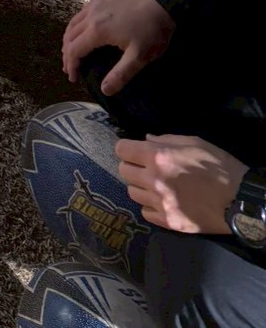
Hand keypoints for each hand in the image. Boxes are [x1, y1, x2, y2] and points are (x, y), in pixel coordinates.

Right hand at [62, 0, 173, 93]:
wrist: (162, 2)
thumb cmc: (151, 31)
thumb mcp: (139, 57)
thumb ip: (120, 75)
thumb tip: (104, 90)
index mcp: (97, 30)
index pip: (74, 50)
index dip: (71, 66)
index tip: (74, 79)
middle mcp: (90, 15)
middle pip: (70, 36)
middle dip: (67, 55)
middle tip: (71, 69)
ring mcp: (95, 4)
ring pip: (73, 22)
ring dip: (70, 39)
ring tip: (72, 53)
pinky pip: (82, 12)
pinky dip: (77, 25)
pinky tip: (83, 31)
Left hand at [116, 135, 246, 233]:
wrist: (239, 200)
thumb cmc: (219, 166)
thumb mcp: (194, 142)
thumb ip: (166, 140)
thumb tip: (146, 139)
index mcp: (157, 157)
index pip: (122, 150)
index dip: (127, 148)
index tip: (133, 150)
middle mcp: (153, 180)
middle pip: (124, 171)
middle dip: (132, 166)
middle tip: (145, 167)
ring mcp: (160, 203)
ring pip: (132, 192)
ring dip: (140, 186)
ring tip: (154, 184)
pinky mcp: (168, 222)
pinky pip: (145, 212)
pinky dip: (150, 205)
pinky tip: (162, 201)